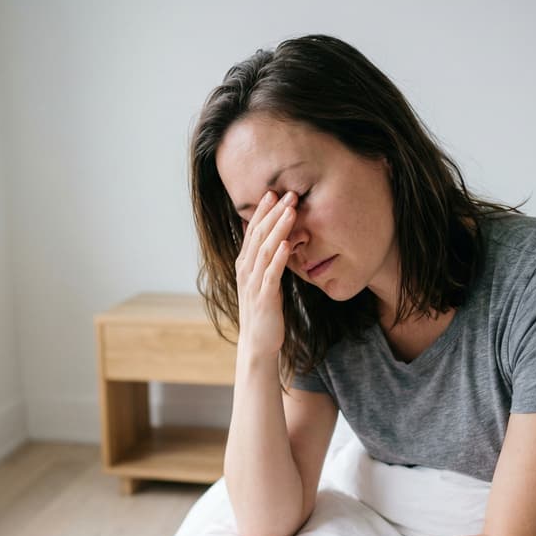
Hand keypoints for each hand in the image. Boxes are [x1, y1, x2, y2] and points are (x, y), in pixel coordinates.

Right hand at [235, 190, 297, 358]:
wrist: (258, 343)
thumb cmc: (264, 311)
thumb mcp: (263, 281)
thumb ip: (267, 261)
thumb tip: (277, 240)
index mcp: (245, 264)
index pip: (253, 231)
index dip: (263, 211)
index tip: (274, 192)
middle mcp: (246, 270)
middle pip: (259, 235)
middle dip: (274, 213)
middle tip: (288, 193)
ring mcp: (253, 284)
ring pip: (265, 250)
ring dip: (279, 229)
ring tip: (291, 211)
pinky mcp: (264, 298)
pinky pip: (272, 274)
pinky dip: (279, 257)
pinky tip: (289, 244)